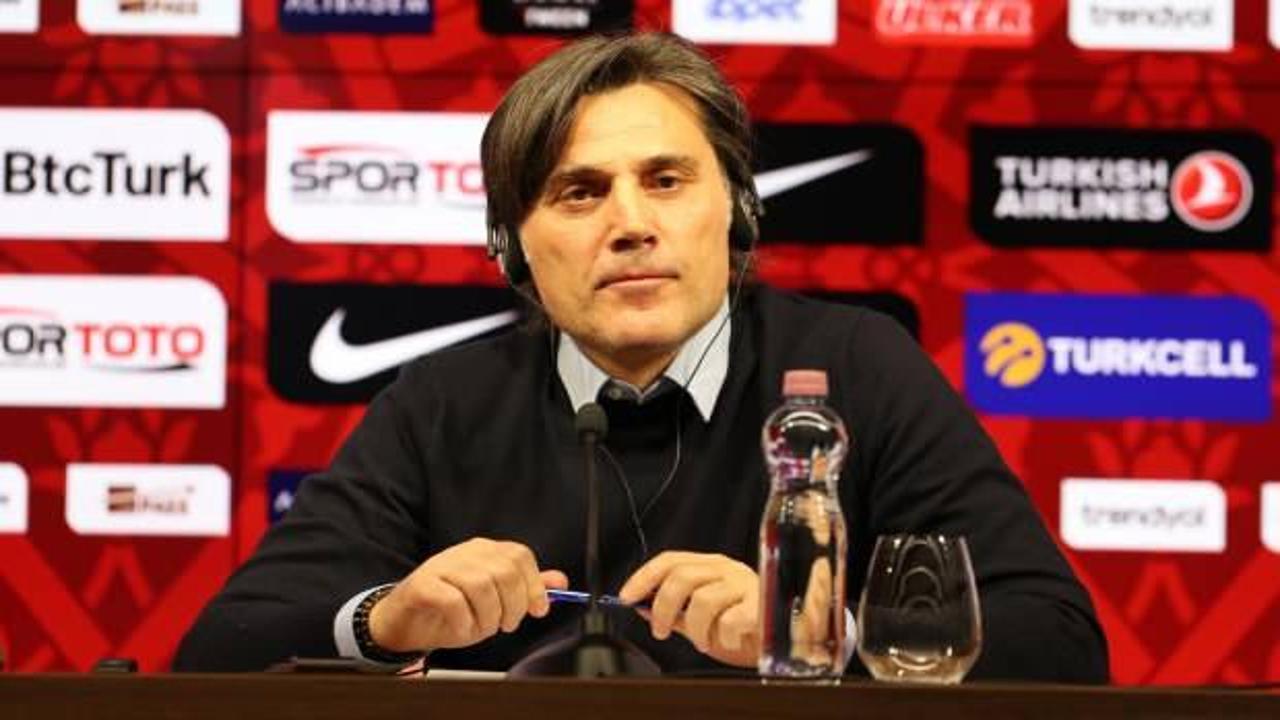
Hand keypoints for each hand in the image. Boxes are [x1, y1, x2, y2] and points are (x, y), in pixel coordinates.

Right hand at [368, 538, 568, 652]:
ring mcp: (441, 566)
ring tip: (482, 627)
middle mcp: (465, 553)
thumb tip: (559, 581)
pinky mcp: (422, 584)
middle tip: (506, 624)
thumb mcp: (496, 602)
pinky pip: (452, 600)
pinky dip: (464, 621)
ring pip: (481, 585)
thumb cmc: (451, 611)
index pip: (520, 556)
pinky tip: (463, 628)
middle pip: (504, 571)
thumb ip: (525, 589)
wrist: (407, 623)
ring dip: (488, 616)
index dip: (534, 585)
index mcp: (485, 551)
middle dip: (513, 606)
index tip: (537, 610)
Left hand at [618, 551, 759, 667]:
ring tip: (701, 642)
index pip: (670, 560)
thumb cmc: (740, 628)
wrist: (782, 642)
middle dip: (663, 607)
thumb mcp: (701, 619)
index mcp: (710, 566)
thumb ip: (675, 611)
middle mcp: (726, 569)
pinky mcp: (761, 605)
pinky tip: (727, 641)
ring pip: (703, 599)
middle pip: (682, 576)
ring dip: (695, 629)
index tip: (625, 597)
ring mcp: (745, 584)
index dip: (644, 577)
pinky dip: (722, 636)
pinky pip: (731, 619)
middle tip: (660, 631)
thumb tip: (639, 606)